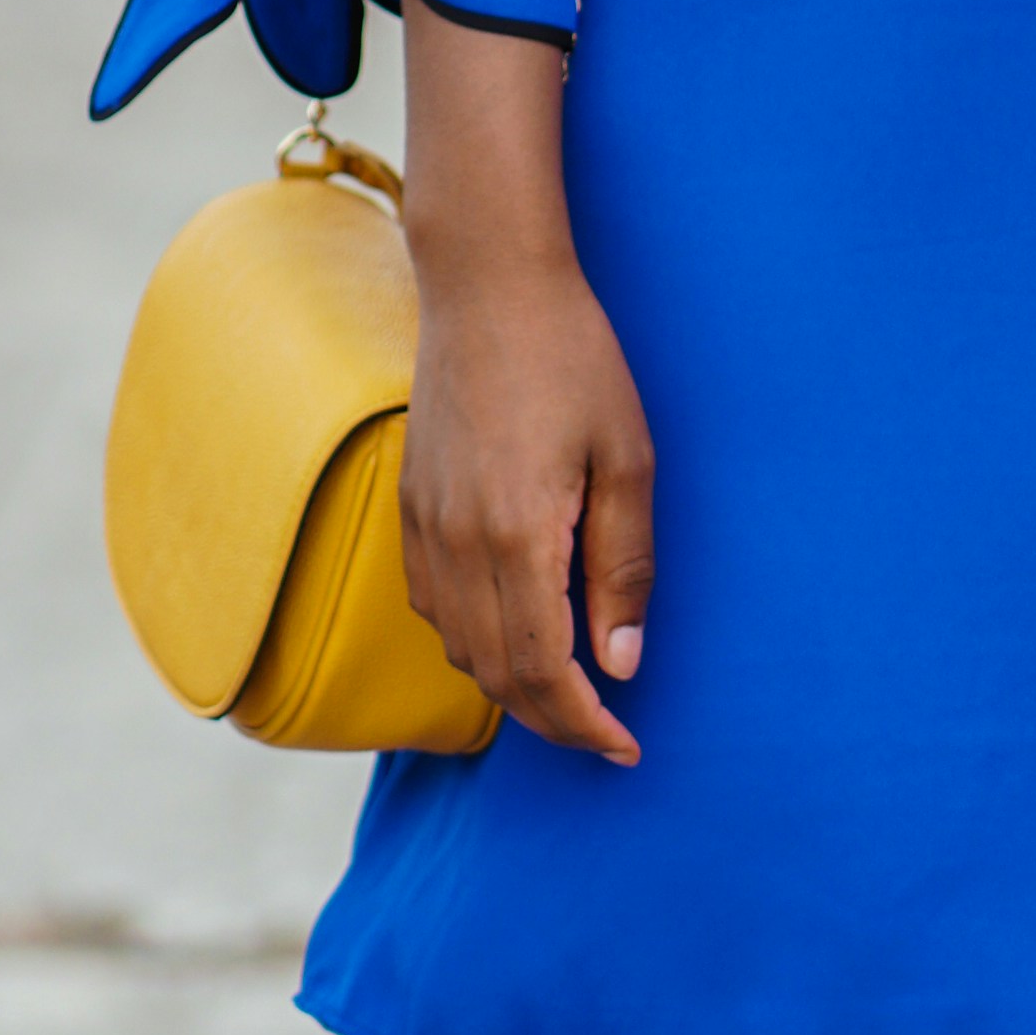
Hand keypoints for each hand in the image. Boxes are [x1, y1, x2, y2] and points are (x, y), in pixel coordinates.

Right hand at [401, 243, 654, 765]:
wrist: (489, 287)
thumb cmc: (573, 359)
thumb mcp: (627, 458)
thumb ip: (623, 567)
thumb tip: (621, 661)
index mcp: (519, 536)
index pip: (546, 673)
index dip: (586, 726)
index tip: (626, 747)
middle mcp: (459, 545)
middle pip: (499, 678)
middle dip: (554, 721)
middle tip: (606, 731)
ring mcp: (424, 528)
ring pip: (460, 651)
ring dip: (512, 687)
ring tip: (569, 689)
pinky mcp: (408, 508)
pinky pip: (431, 609)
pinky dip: (472, 642)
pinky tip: (513, 630)